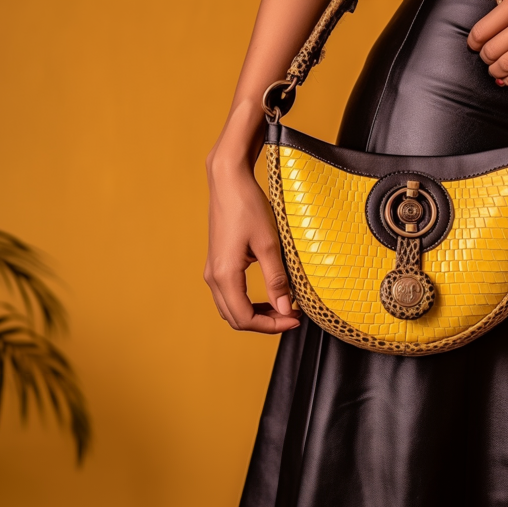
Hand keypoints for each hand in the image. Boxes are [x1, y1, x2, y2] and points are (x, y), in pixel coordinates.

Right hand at [204, 154, 299, 333]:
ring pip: (231, 308)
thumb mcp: (269, 244)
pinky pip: (229, 294)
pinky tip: (268, 294)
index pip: (245, 318)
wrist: (229, 181)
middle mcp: (213, 276)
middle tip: (291, 316)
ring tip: (282, 308)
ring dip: (256, 314)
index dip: (271, 325)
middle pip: (236, 318)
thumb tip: (285, 309)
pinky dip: (248, 301)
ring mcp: (213, 269)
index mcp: (224, 275)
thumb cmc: (247, 206)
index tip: (294, 319)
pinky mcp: (217, 262)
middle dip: (264, 323)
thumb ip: (276, 279)